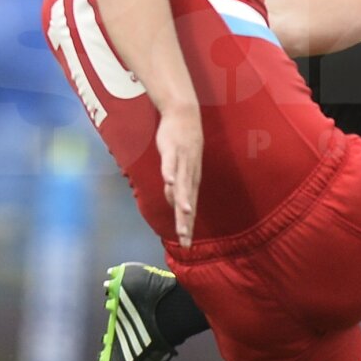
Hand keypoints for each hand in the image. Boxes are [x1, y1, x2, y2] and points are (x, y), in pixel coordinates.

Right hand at [157, 101, 202, 246]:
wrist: (184, 115)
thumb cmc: (182, 144)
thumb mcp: (179, 168)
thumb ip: (176, 186)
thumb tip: (173, 202)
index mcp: (192, 180)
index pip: (190, 208)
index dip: (188, 226)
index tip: (187, 245)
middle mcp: (190, 174)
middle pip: (187, 200)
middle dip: (186, 220)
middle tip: (185, 238)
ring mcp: (182, 161)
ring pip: (182, 183)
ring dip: (182, 198)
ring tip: (184, 214)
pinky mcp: (173, 149)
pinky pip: (171, 162)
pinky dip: (170, 172)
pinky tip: (169, 182)